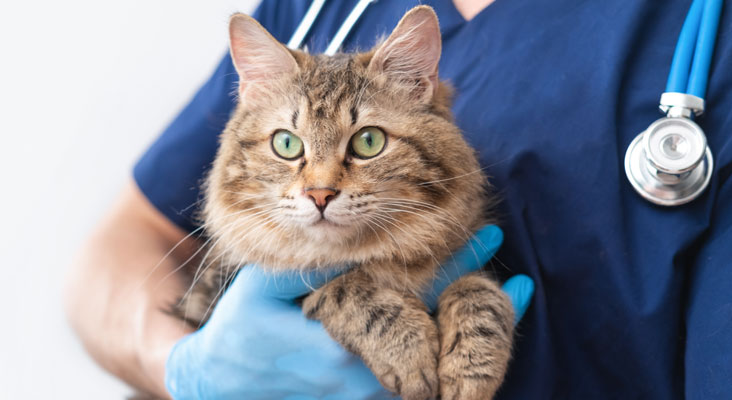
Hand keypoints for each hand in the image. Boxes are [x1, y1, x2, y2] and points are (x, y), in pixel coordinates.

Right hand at [164, 225, 533, 398]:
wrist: (217, 386)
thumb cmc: (236, 331)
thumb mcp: (260, 288)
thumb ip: (304, 267)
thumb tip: (344, 234)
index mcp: (337, 346)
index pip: (409, 301)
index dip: (451, 266)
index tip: (487, 237)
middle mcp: (356, 379)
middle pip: (433, 345)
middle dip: (474, 315)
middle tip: (519, 288)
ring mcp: (357, 396)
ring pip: (426, 369)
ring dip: (462, 341)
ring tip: (504, 307)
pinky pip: (405, 383)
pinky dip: (438, 358)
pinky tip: (457, 337)